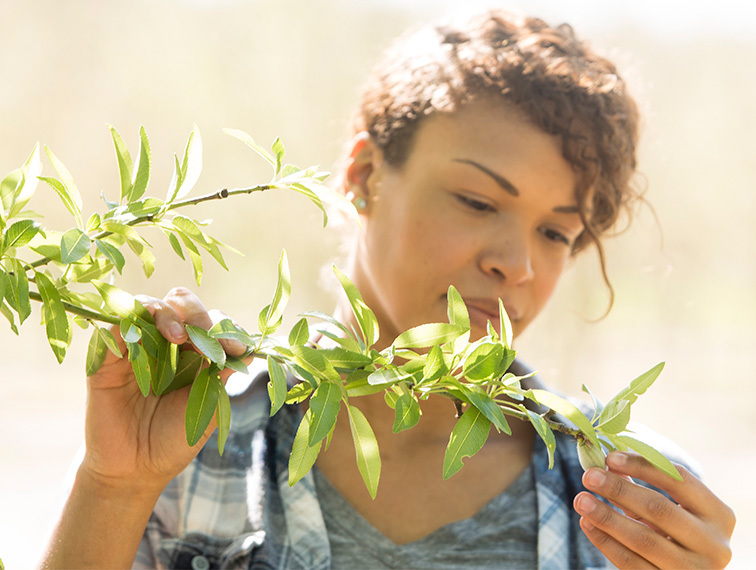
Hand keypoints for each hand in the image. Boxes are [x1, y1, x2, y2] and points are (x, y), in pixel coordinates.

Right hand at [79, 287, 246, 493]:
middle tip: (206, 336)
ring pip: (149, 305)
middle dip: (198, 314)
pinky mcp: (108, 356)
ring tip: (177, 337)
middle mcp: (166, 342)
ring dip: (167, 313)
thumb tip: (251, 349)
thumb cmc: (176, 438)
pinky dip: (130, 319)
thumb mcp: (209, 407)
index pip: (212, 322)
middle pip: (181, 303)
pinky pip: (116, 324)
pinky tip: (144, 336)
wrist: (135, 470)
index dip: (226, 329)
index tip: (237, 348)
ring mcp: (137, 346)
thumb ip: (224, 375)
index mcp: (195, 352)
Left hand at [573, 451, 734, 568]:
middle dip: (619, 489)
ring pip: (643, 539)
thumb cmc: (679, 532)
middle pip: (659, 508)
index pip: (679, 480)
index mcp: (718, 514)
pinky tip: (587, 523)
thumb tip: (606, 462)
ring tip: (581, 499)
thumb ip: (644, 485)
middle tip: (588, 476)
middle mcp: (714, 544)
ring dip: (607, 517)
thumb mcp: (674, 508)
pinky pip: (630, 563)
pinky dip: (605, 541)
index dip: (643, 466)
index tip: (610, 457)